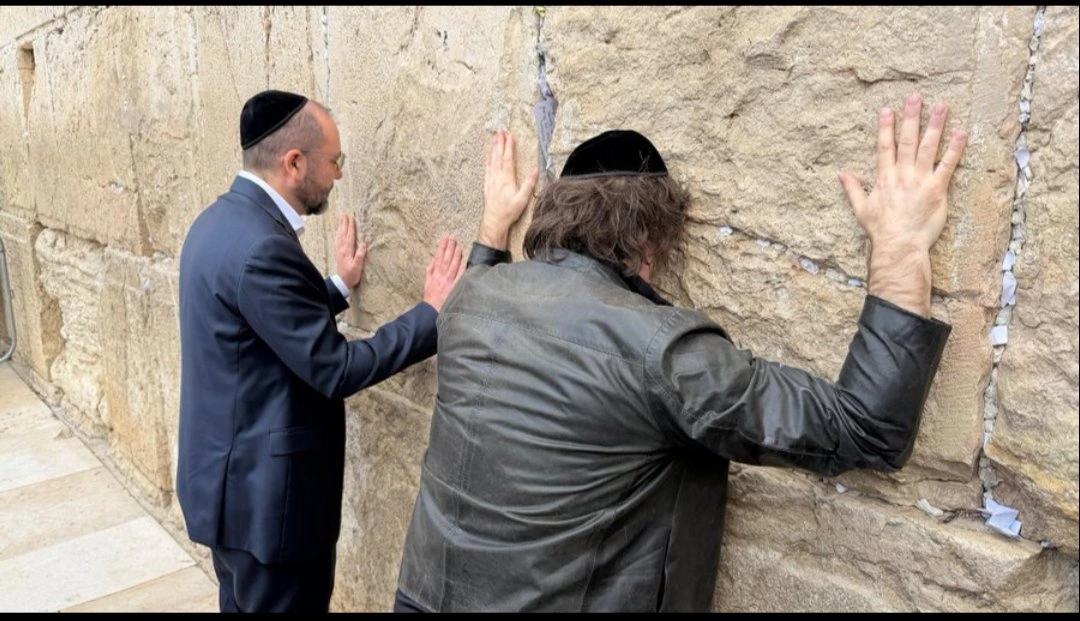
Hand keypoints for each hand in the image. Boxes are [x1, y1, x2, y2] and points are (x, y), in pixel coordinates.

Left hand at [335, 214, 367, 289]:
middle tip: (345, 213)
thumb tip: (363, 243)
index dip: (351, 226)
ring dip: (340, 226)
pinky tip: (338, 231)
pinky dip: (338, 233)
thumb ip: (360, 255)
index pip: (349, 235)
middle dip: (344, 223)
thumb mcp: (357, 267)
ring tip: (341, 219)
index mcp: (347, 250)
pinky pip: (338, 240)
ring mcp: (339, 250)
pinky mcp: (338, 253)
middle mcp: (342, 249)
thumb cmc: (351, 275)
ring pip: (339, 235)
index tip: (352, 217)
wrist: (342, 282)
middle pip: (343, 233)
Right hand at [423, 236, 465, 310]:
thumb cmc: (430, 296)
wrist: (431, 310)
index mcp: (434, 273)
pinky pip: (459, 277)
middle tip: (453, 238)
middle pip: (446, 258)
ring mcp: (448, 281)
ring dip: (455, 255)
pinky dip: (461, 268)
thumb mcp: (427, 281)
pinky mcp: (454, 288)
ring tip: (458, 245)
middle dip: (449, 247)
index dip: (442, 247)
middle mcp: (441, 276)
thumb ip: (430, 269)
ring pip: (452, 265)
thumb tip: (434, 259)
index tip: (445, 238)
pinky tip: (464, 261)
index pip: (439, 257)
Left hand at [479, 129, 538, 249]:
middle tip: (500, 131)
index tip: (511, 136)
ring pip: (491, 160)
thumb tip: (535, 171)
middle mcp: (497, 177)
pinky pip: (487, 168)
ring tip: (494, 138)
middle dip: (500, 143)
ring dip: (493, 148)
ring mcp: (491, 180)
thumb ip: (528, 184)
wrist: (494, 221)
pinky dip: (488, 159)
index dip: (509, 147)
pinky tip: (488, 155)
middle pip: (499, 156)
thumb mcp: (522, 200)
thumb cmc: (509, 212)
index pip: (508, 159)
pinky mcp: (487, 185)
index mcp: (507, 179)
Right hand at [839, 93, 967, 315]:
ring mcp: (920, 180)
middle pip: (907, 141)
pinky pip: (947, 165)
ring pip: (928, 147)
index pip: (884, 147)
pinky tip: (962, 132)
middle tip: (916, 97)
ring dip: (935, 125)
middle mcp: (902, 175)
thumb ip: (853, 189)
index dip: (886, 127)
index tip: (888, 109)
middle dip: (911, 117)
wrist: (899, 245)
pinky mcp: (938, 189)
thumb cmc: (881, 230)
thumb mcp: (861, 209)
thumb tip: (841, 174)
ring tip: (941, 106)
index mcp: (884, 178)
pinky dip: (955, 148)